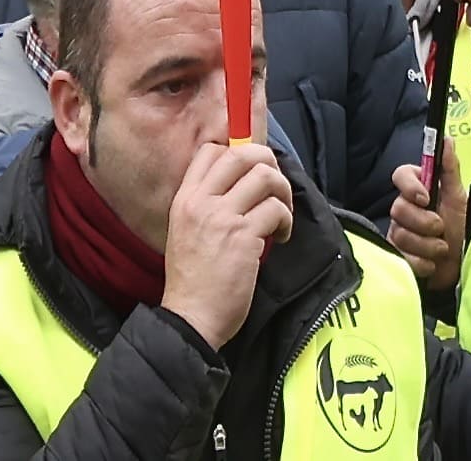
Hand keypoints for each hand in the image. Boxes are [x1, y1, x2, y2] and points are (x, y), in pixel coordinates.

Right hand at [163, 136, 291, 345]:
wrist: (190, 318)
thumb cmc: (192, 282)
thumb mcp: (185, 232)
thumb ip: (206, 207)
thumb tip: (242, 187)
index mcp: (184, 200)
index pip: (210, 151)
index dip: (238, 152)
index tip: (252, 170)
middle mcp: (201, 202)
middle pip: (241, 155)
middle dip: (267, 161)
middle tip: (276, 184)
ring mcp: (222, 218)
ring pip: (264, 177)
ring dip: (282, 192)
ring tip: (282, 215)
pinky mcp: (243, 237)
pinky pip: (275, 210)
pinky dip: (286, 220)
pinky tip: (282, 236)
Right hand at [384, 142, 468, 288]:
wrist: (462, 268)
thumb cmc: (462, 231)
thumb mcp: (459, 199)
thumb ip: (450, 170)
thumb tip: (447, 139)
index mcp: (419, 191)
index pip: (400, 175)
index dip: (409, 186)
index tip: (425, 198)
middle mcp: (405, 210)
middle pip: (398, 208)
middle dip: (424, 222)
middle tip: (440, 228)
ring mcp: (399, 233)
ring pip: (400, 234)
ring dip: (427, 245)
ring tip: (441, 249)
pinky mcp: (397, 256)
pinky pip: (401, 257)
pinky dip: (421, 262)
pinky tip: (432, 263)